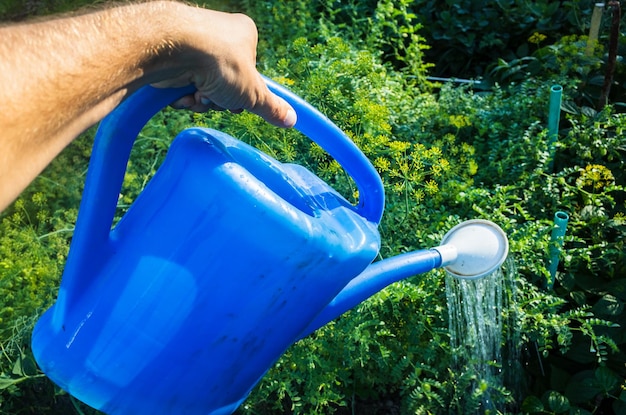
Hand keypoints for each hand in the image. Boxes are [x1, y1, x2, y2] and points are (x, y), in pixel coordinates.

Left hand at [152, 10, 295, 127]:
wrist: (171, 47)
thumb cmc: (217, 60)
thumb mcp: (252, 92)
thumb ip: (270, 107)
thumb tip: (290, 120)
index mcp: (243, 34)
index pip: (250, 72)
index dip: (244, 93)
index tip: (239, 102)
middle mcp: (218, 34)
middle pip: (224, 83)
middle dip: (219, 99)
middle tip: (216, 99)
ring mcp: (193, 43)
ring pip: (202, 85)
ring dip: (200, 99)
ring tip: (197, 94)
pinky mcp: (171, 53)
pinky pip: (181, 82)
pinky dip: (181, 94)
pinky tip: (180, 92)